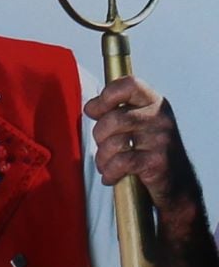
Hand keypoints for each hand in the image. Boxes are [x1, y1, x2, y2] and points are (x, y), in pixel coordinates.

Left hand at [83, 75, 199, 219]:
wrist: (176, 181)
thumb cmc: (148, 149)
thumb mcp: (138, 122)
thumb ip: (116, 111)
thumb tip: (90, 108)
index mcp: (154, 102)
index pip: (129, 85)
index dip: (106, 95)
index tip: (94, 110)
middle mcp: (160, 117)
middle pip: (114, 119)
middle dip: (99, 135)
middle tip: (102, 145)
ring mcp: (161, 139)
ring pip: (115, 142)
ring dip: (102, 157)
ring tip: (105, 164)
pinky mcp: (157, 162)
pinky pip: (121, 162)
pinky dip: (110, 172)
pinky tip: (110, 176)